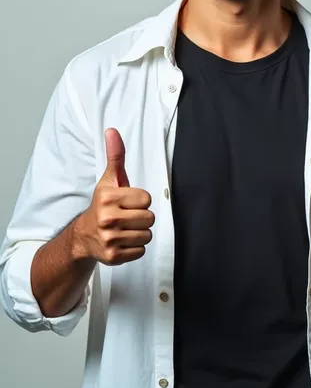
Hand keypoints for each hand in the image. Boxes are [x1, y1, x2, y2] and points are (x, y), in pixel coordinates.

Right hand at [74, 129, 154, 264]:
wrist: (85, 235)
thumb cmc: (103, 204)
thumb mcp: (109, 179)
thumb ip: (115, 156)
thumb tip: (112, 131)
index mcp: (108, 197)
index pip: (147, 199)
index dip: (140, 201)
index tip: (128, 202)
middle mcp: (107, 219)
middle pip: (149, 218)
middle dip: (141, 217)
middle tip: (127, 216)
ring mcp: (110, 239)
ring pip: (147, 235)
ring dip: (139, 232)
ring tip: (125, 228)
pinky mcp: (113, 257)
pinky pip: (141, 251)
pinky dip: (135, 248)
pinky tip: (123, 241)